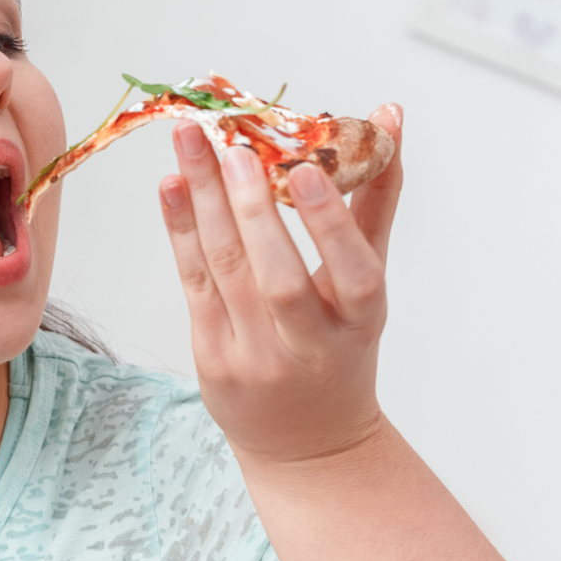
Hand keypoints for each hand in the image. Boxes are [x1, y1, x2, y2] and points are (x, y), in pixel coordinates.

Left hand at [157, 105, 403, 463]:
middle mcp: (308, 345)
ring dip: (204, 204)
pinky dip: (181, 233)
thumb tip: (387, 116)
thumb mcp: (367, 283)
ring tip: (191, 143)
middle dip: (250, 207)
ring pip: (226, 274)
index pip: (353, 274)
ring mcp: (255, 356)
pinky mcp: (212, 358)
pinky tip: (172, 187)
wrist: (307, 444)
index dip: (330, 223)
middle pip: (276, 275)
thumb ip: (373, 201)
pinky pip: (194, 285)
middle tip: (230, 145)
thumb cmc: (341, 346)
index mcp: (359, 324)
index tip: (305, 168)